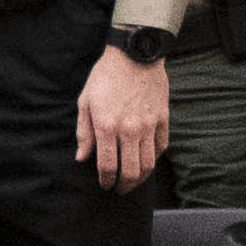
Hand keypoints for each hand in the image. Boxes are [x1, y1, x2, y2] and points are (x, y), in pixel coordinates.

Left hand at [76, 48, 168, 191]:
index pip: (107, 166)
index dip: (106, 181)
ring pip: (148, 163)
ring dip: (140, 178)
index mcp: (107, 126)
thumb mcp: (86, 102)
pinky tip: (146, 161)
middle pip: (130, 171)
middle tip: (119, 190)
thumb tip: (82, 158)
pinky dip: (154, 158)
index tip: (105, 185)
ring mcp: (149, 125)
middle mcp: (129, 129)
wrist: (135, 55)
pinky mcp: (163, 119)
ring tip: (133, 181)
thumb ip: (84, 133)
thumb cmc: (106, 77)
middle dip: (124, 186)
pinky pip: (161, 147)